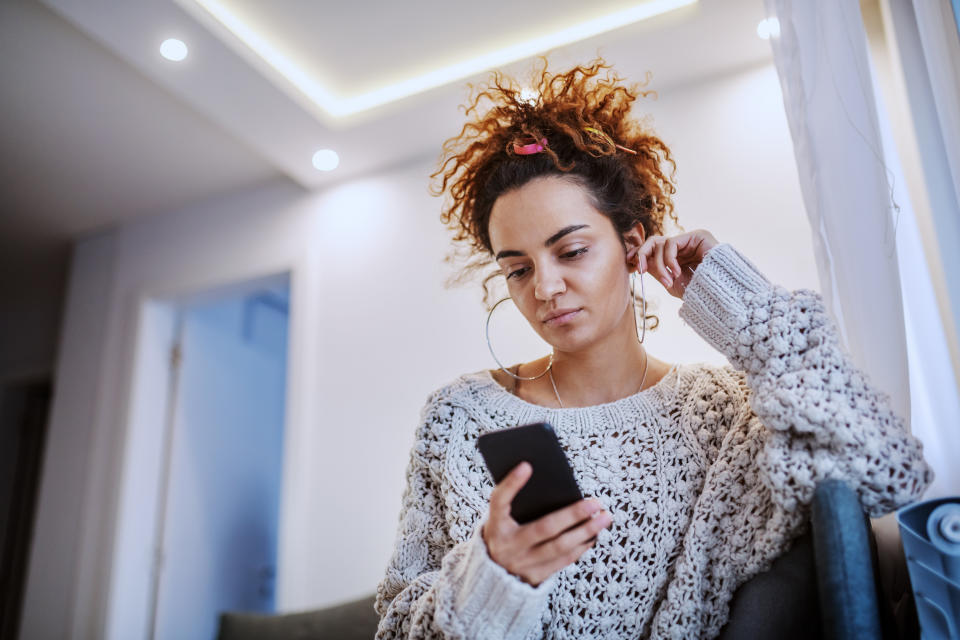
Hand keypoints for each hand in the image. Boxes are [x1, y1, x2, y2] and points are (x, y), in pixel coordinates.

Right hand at [481, 462, 612, 586]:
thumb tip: (552, 483)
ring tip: (604, 517)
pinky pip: (563, 560)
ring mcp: (522, 564)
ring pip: (560, 547)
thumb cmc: (504, 534)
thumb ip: (517, 502)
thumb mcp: (501, 519)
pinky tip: (594, 534)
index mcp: (495, 525)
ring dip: (586, 531)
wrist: (492, 575)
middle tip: (595, 502)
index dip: (511, 483)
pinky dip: (581, 546)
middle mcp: (507, 546)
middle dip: (572, 514)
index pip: (499, 501)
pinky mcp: (535, 577)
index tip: (527, 465)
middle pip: (544, 528)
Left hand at [631, 230, 718, 298]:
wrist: (720, 295)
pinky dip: (669, 259)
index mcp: (676, 256)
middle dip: (642, 255)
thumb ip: (657, 271)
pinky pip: (672, 243)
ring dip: (659, 264)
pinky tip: (676, 272)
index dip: (639, 254)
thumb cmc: (698, 292)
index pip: (653, 248)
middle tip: (641, 270)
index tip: (630, 265)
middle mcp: (682, 246)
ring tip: (668, 280)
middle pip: (653, 241)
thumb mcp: (672, 283)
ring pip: (661, 243)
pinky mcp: (697, 235)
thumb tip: (639, 262)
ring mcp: (690, 239)